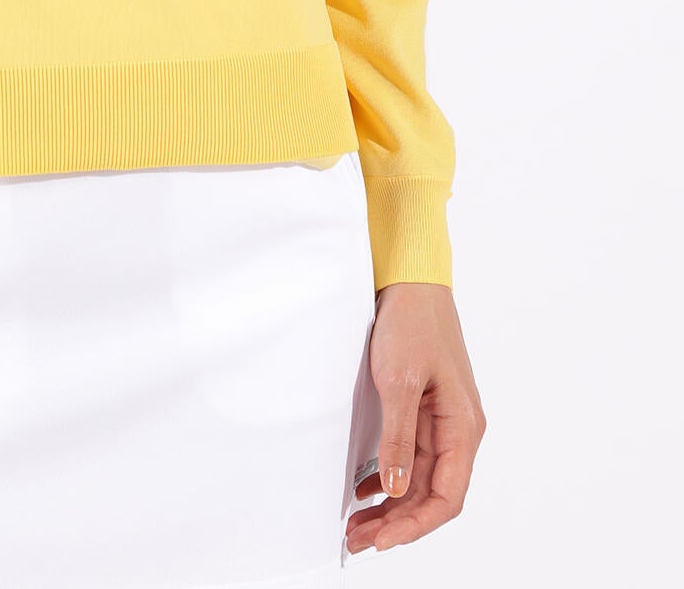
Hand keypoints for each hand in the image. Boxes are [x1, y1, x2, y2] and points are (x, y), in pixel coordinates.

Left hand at [344, 281, 485, 554]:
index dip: (414, 526)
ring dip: (391, 505)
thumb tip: (398, 490)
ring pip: (420, 479)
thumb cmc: (412, 322)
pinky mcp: (424, 409)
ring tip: (357, 524)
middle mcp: (458, 430)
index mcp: (463, 427)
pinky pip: (412, 456)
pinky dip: (390, 478)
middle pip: (432, 494)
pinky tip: (366, 489)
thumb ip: (399, 437)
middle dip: (397, 523)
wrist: (411, 280)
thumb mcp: (398, 380)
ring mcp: (442, 420)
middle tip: (357, 539)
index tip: (381, 540)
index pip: (446, 498)